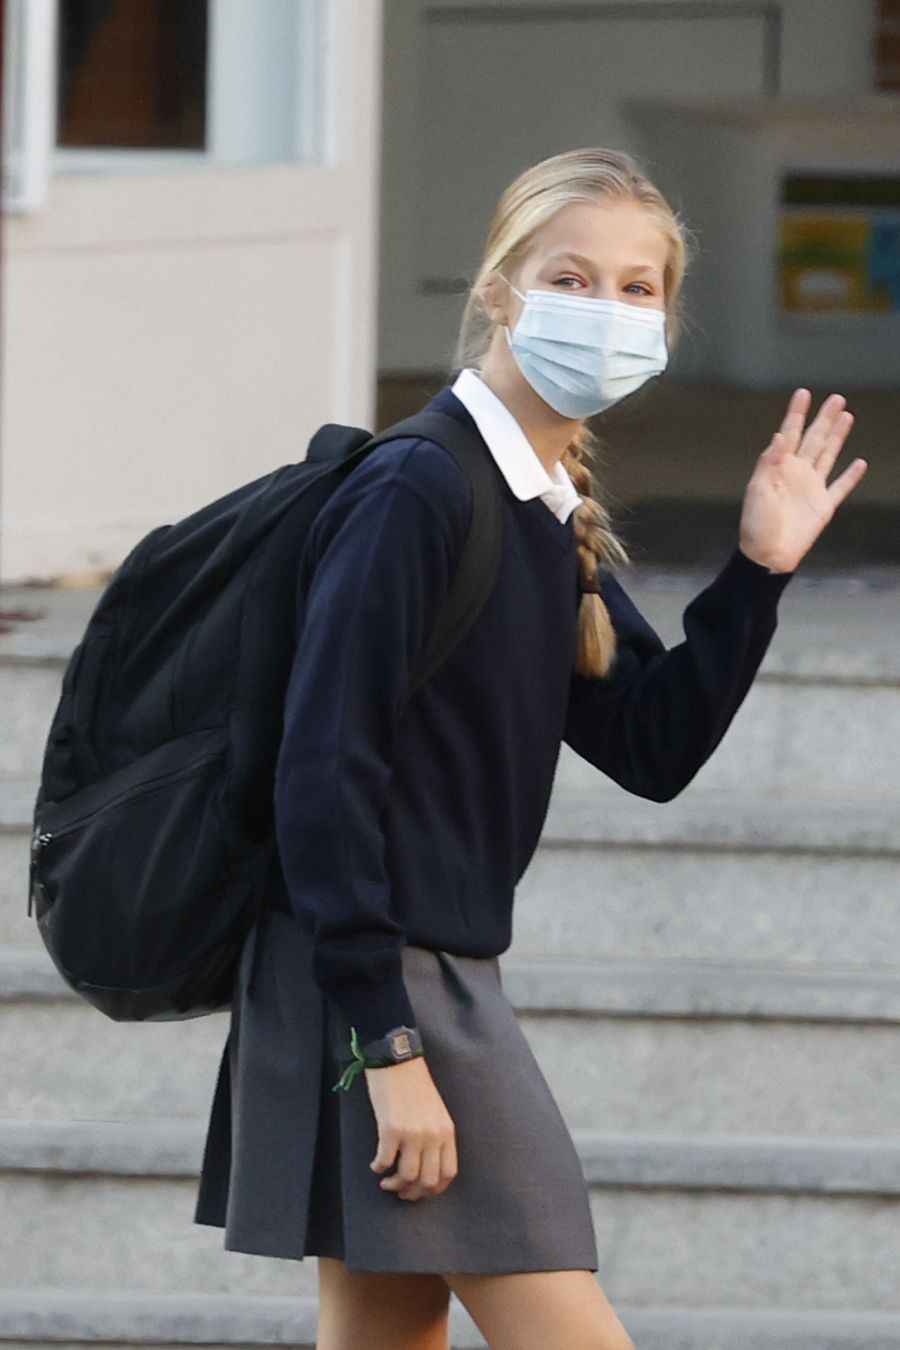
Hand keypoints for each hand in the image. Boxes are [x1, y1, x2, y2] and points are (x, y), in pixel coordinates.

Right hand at [365, 1056, 457, 1200]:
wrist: (397, 1061)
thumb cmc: (415, 1084)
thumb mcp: (436, 1112)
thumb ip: (435, 1137)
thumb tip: (424, 1165)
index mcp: (446, 1131)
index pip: (448, 1173)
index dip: (434, 1189)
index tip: (421, 1191)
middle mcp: (433, 1135)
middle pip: (428, 1181)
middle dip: (413, 1193)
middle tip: (402, 1192)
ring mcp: (412, 1133)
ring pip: (407, 1176)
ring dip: (395, 1185)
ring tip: (387, 1181)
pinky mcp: (390, 1129)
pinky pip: (385, 1161)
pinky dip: (378, 1168)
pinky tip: (376, 1165)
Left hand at [738, 388, 866, 572]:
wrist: (767, 555)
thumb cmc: (756, 524)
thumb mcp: (757, 490)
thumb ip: (769, 463)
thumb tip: (781, 435)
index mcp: (778, 467)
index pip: (790, 433)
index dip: (797, 413)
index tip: (803, 393)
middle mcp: (797, 473)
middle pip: (814, 438)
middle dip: (825, 418)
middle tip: (837, 398)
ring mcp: (812, 488)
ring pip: (829, 455)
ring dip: (838, 436)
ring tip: (847, 416)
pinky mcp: (824, 506)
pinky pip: (841, 487)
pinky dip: (851, 475)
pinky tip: (860, 462)